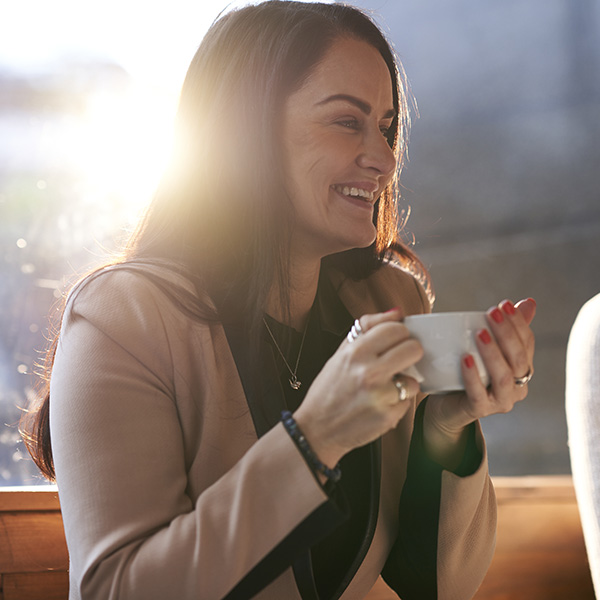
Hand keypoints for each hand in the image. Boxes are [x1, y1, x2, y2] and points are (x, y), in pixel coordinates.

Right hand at [294, 308, 422, 468]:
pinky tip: (380, 404)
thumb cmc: (329, 388)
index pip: (396, 328)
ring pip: (413, 380)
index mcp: (356, 352)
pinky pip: (407, 403)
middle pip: (414, 349)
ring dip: (403, 384)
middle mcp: (368, 372)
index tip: (395, 341)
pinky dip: (397, 403)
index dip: (400, 334)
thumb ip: (368, 327)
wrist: (317, 428)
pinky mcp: (387, 417)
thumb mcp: (341, 352)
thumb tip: (398, 312)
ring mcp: (379, 396)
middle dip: (409, 354)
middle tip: (399, 361)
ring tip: (385, 388)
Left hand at [424, 298, 535, 467]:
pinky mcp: (479, 410)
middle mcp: (517, 387)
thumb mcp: (484, 348)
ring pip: (503, 377)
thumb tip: (529, 301)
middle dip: (506, 334)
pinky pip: (478, 394)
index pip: (526, 343)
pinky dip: (473, 376)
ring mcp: (500, 401)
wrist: (446, 405)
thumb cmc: (467, 372)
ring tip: (479, 332)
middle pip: (517, 359)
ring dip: (492, 353)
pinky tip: (465, 358)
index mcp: (522, 369)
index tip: (503, 304)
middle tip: (492, 313)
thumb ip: (503, 327)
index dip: (518, 323)